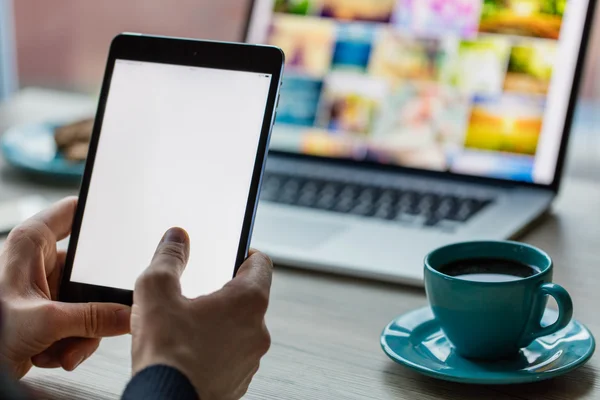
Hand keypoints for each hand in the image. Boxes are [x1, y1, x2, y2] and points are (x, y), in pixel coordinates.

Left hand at [0, 197, 130, 377]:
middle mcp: (38, 263)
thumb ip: (93, 318)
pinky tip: (58, 354)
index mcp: (31, 244)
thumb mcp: (45, 322)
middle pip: (90, 270)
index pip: (73, 212)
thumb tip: (129, 315)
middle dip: (95, 303)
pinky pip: (79, 322)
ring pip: (88, 301)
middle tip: (98, 317)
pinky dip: (73, 342)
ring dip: (83, 331)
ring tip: (66, 348)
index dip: (99, 215)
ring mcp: (45, 289)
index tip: (126, 225)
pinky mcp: (48, 314)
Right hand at [131, 228, 272, 399]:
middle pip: (249, 297)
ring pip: (240, 328)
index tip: (234, 252)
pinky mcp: (238, 380)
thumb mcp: (156, 292)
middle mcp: (257, 331)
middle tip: (197, 292)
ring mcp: (250, 359)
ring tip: (188, 325)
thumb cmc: (166, 355)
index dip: (246, 253)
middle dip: (224, 291)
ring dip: (220, 322)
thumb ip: (168, 258)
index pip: (261, 264)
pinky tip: (190, 351)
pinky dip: (217, 347)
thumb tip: (176, 238)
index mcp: (248, 303)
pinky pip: (232, 353)